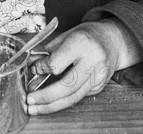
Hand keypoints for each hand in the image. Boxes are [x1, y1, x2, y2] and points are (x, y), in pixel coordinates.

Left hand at [27, 19, 142, 114]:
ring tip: (34, 108)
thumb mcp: (66, 34)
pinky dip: (62, 101)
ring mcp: (98, 76)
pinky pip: (77, 97)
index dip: (41, 69)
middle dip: (45, 96)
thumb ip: (49, 51)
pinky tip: (50, 102)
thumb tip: (32, 65)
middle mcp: (92, 60)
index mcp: (81, 43)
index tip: (32, 70)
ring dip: (50, 106)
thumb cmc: (87, 35)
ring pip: (72, 98)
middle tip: (29, 100)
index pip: (56, 63)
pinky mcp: (99, 87)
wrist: (113, 41)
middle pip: (66, 86)